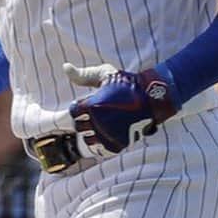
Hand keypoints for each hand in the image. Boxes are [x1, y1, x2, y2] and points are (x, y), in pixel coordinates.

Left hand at [64, 62, 180, 158]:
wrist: (152, 97)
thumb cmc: (127, 83)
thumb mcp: (105, 73)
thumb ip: (83, 74)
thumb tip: (65, 66)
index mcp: (92, 105)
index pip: (74, 112)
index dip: (79, 107)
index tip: (88, 103)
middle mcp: (98, 122)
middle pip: (79, 127)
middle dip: (85, 120)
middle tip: (97, 113)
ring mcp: (108, 134)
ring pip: (89, 140)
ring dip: (92, 133)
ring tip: (102, 124)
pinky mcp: (118, 144)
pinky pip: (101, 150)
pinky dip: (102, 144)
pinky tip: (108, 134)